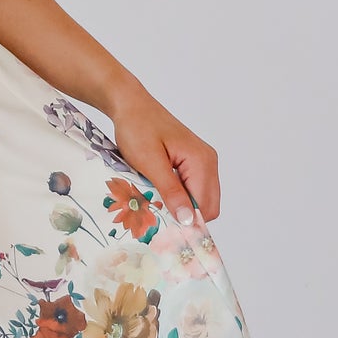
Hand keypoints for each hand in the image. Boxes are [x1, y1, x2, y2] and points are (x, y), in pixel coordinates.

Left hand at [107, 85, 220, 225]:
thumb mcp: (150, 163)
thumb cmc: (137, 128)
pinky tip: (158, 193)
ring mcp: (201, 161)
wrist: (129, 104)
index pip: (207, 208)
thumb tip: (189, 220)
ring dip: (179, 206)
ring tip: (155, 203)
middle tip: (157, 219)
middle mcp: (208, 162)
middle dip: (185, 216)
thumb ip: (171, 191)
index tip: (166, 233)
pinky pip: (190, 188)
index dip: (189, 224)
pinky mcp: (191, 162)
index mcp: (202, 162)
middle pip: (207, 206)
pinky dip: (176, 196)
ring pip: (198, 199)